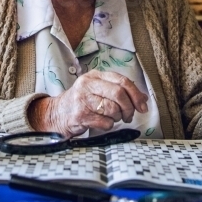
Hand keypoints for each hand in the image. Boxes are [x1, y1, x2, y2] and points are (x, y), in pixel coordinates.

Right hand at [28, 71, 148, 137]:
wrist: (58, 114)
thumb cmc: (82, 102)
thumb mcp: (99, 90)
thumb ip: (120, 91)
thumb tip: (143, 98)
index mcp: (95, 76)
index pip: (122, 80)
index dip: (136, 94)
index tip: (143, 106)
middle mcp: (88, 84)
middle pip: (119, 94)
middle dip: (129, 108)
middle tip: (129, 116)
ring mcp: (83, 99)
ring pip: (113, 109)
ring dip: (118, 117)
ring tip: (112, 118)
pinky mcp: (81, 115)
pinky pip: (105, 122)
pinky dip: (108, 125)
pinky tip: (101, 122)